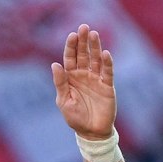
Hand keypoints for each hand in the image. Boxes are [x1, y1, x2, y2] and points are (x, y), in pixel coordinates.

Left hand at [52, 24, 116, 140]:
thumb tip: (54, 64)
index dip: (71, 46)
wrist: (91, 132)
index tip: (72, 35)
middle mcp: (84, 75)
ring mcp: (96, 79)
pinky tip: (105, 53)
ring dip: (95, 47)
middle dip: (83, 41)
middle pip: (84, 54)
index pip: (70, 58)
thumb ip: (60, 82)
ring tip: (94, 34)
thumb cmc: (75, 118)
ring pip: (96, 59)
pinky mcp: (107, 86)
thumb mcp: (64, 100)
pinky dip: (107, 63)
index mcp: (71, 78)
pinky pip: (107, 72)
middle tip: (84, 27)